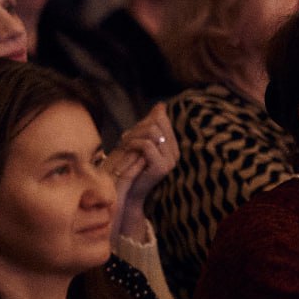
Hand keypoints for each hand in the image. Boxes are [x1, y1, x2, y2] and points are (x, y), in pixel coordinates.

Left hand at [104, 104, 178, 238]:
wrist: (126, 193)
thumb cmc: (129, 166)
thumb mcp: (140, 142)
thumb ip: (149, 125)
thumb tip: (161, 105)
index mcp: (172, 146)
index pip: (162, 120)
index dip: (144, 120)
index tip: (130, 133)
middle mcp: (175, 153)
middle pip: (157, 124)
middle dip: (138, 127)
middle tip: (124, 139)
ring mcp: (170, 160)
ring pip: (153, 132)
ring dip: (134, 135)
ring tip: (124, 145)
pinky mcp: (162, 167)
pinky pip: (147, 145)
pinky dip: (134, 143)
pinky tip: (125, 149)